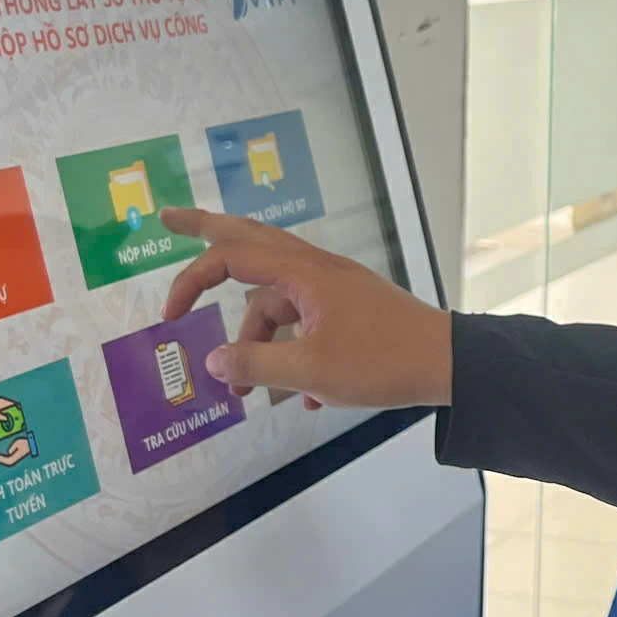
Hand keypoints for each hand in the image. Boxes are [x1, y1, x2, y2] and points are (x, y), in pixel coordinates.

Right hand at [158, 208, 453, 407]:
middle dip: (207, 231)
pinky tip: (305, 398)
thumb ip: (256, 365)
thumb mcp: (311, 371)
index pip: (231, 257)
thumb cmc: (381, 361)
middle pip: (250, 240)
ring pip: (277, 300)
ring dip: (256, 340)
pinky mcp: (349, 309)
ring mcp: (333, 287)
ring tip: (244, 393)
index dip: (192, 281)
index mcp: (303, 273)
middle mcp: (315, 269)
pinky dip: (293, 353)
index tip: (170, 317)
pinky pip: (305, 323)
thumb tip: (213, 361)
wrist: (448, 364)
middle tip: (169, 218)